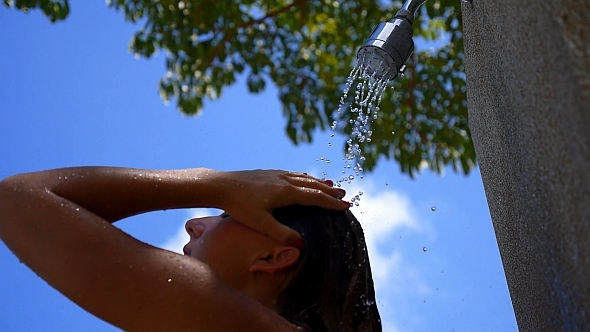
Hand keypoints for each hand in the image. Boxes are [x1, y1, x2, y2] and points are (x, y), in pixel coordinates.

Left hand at [207, 169, 347, 244]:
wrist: (220, 185)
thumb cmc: (239, 206)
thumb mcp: (260, 223)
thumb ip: (281, 233)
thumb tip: (301, 244)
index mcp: (286, 192)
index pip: (314, 197)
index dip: (331, 203)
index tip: (345, 206)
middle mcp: (284, 180)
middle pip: (313, 185)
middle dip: (329, 191)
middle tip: (344, 195)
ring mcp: (276, 175)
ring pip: (303, 177)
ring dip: (318, 182)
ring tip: (330, 185)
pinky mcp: (268, 173)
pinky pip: (293, 174)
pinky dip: (304, 177)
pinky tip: (303, 178)